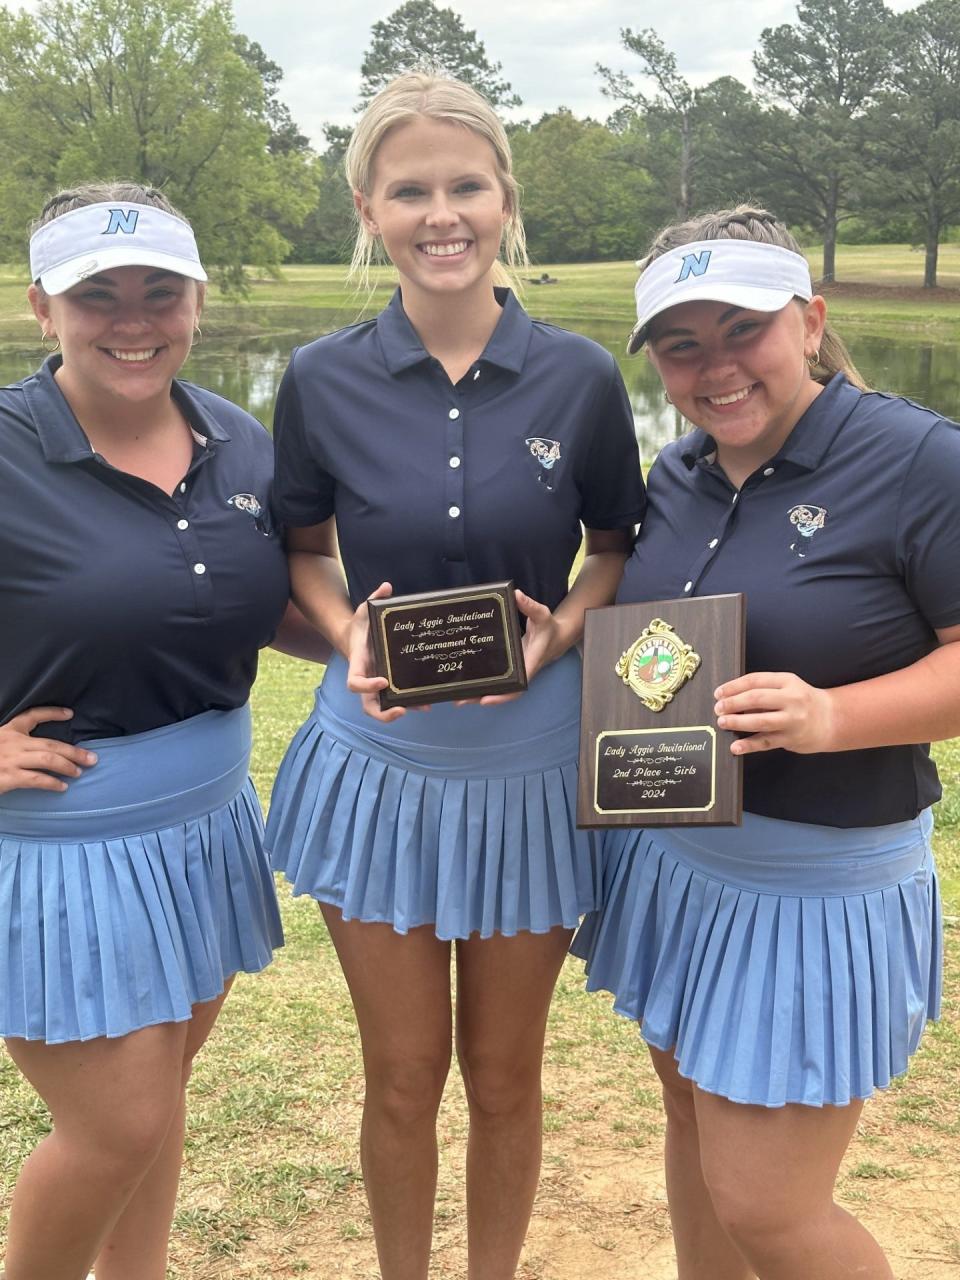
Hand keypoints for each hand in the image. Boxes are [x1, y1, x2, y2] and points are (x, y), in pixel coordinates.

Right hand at [0, 707, 97, 794]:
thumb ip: (13, 743)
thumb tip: (36, 749)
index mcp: (9, 731)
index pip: (32, 715)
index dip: (52, 713)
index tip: (70, 714)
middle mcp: (13, 743)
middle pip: (51, 744)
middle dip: (74, 752)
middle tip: (92, 758)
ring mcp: (11, 759)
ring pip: (48, 760)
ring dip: (67, 766)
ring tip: (79, 772)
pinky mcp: (8, 777)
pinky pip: (37, 779)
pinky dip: (52, 783)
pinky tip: (62, 786)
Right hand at [345, 582, 428, 721]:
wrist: (358, 636)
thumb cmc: (362, 625)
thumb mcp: (365, 610)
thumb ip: (374, 599)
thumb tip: (386, 587)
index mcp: (358, 663)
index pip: (355, 682)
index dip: (366, 685)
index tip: (383, 680)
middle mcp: (367, 678)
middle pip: (367, 706)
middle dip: (382, 713)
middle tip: (400, 710)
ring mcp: (377, 685)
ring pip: (381, 708)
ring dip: (398, 712)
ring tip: (422, 707)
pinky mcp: (388, 685)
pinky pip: (396, 699)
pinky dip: (410, 704)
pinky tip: (426, 702)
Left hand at [459, 589, 559, 705]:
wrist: (556, 637)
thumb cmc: (548, 627)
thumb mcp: (542, 614)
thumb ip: (530, 606)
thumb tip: (516, 594)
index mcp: (529, 663)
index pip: (516, 685)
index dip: (501, 695)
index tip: (485, 700)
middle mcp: (520, 672)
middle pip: (501, 692)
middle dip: (481, 697)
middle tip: (460, 700)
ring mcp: (514, 672)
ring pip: (497, 688)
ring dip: (477, 694)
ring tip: (456, 697)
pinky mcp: (509, 668)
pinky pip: (496, 680)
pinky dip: (482, 684)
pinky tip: (465, 684)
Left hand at [714, 673, 835, 755]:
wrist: (831, 719)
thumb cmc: (802, 701)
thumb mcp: (787, 687)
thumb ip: (764, 690)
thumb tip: (731, 698)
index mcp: (787, 681)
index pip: (755, 680)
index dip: (733, 686)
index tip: (719, 693)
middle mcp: (791, 699)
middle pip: (756, 699)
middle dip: (733, 703)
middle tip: (718, 708)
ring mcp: (792, 720)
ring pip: (760, 721)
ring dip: (738, 722)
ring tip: (723, 722)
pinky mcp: (791, 739)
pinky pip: (766, 742)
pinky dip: (749, 745)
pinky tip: (736, 746)